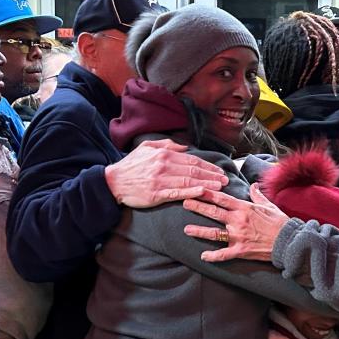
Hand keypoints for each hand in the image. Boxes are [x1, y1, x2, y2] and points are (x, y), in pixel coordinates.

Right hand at [104, 138, 228, 207]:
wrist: (113, 181)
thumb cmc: (130, 165)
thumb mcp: (146, 147)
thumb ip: (166, 144)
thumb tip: (185, 146)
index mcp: (163, 154)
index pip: (191, 160)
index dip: (208, 165)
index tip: (219, 170)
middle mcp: (164, 166)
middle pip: (194, 171)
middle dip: (212, 175)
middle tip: (225, 179)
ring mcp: (161, 180)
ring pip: (189, 182)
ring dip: (207, 184)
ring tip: (220, 187)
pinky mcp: (156, 194)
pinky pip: (177, 193)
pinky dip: (192, 192)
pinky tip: (203, 193)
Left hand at [182, 184, 288, 262]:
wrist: (288, 241)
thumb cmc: (279, 222)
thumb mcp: (268, 205)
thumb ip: (257, 195)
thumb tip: (253, 185)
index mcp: (244, 208)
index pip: (222, 198)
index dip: (208, 193)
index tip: (196, 188)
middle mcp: (238, 220)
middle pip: (213, 212)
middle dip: (198, 206)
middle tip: (184, 202)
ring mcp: (238, 236)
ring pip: (214, 233)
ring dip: (199, 231)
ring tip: (187, 229)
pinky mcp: (240, 250)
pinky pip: (224, 254)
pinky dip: (213, 256)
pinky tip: (203, 257)